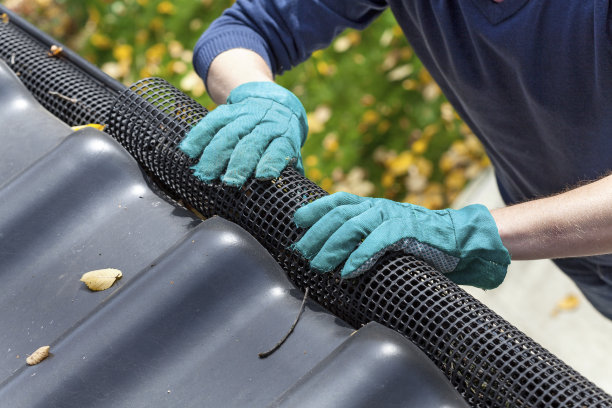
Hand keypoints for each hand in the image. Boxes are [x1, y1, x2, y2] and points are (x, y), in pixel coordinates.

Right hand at [179, 81, 307, 186]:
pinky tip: (189, 150)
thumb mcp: (290, 151)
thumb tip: (287, 199)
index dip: (271, 161)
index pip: (279, 148)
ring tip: (206, 174)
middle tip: (229, 182)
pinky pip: (211, 121)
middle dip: (239, 164)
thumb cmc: (280, 138)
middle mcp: (266, 124)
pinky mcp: (228, 110)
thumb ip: (288, 171)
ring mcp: (246, 115)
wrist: (272, 102)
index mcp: (284, 136)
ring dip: (215, 154)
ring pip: (229, 133)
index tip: (262, 176)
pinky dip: (199, 136)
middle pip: (251, 143)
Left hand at [293, 192, 510, 289]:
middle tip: (301, 253)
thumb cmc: (417, 241)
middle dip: (316, 235)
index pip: (338, 201)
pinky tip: (348, 271)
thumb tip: (334, 252)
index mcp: (372, 206)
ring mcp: (392, 216)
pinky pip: (379, 241)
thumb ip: (364, 236)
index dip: (315, 208)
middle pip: (339, 215)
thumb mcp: (385, 232)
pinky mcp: (407, 231)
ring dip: (332, 247)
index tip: (296, 220)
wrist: (457, 238)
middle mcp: (378, 207)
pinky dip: (361, 256)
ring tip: (318, 266)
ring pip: (353, 226)